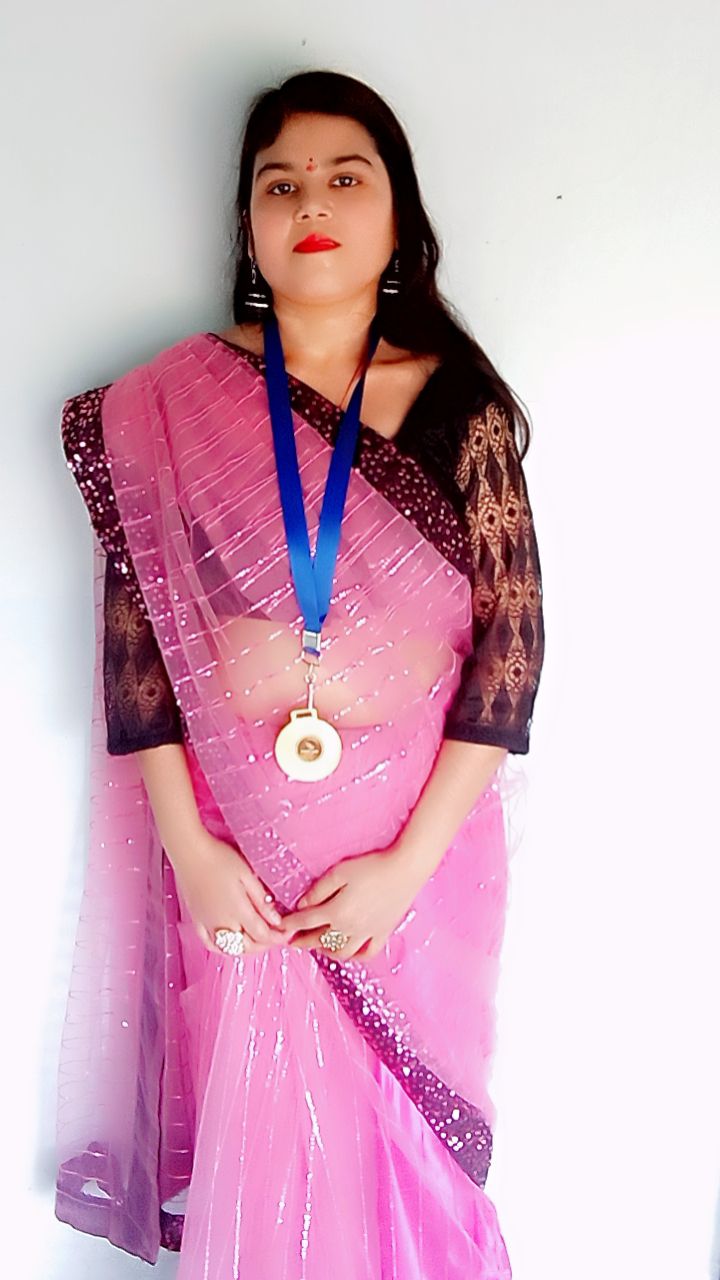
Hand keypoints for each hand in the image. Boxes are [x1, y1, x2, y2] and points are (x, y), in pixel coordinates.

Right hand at [171, 828, 295, 955]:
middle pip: (248, 946)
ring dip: (248, 948)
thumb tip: (276, 920)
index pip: (263, 935)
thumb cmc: (219, 858)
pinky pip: (210, 944)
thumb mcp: (247, 875)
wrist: (190, 852)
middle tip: (277, 935)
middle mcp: (222, 923)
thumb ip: (261, 900)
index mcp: (238, 911)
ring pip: (231, 949)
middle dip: (266, 945)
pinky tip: (231, 943)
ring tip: (258, 938)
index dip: (278, 937)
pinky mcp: (197, 921)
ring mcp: (207, 924)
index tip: (288, 931)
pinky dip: (223, 949)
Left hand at [281, 843, 426, 960]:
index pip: (306, 922)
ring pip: (342, 952)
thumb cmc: (371, 866)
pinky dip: (355, 955)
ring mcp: (368, 933)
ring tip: (319, 944)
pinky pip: (366, 953)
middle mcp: (351, 928)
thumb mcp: (340, 872)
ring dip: (326, 950)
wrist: (405, 869)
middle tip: (292, 940)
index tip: (280, 926)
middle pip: (320, 940)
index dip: (290, 924)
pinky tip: (348, 949)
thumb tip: (301, 905)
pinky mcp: (383, 933)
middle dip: (303, 941)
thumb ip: (318, 890)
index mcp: (337, 911)